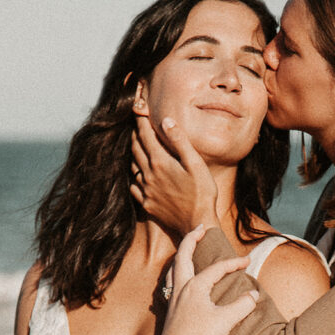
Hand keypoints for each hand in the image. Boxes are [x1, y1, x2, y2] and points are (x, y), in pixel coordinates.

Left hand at [130, 116, 218, 234]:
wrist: (197, 224)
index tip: (139, 109)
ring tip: (137, 144)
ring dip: (133, 152)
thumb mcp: (195, 164)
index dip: (141, 121)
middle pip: (136, 148)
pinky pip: (134, 185)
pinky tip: (139, 173)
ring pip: (133, 165)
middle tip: (137, 124)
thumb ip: (180, 141)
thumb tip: (166, 120)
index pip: (145, 136)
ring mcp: (146, 191)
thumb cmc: (202, 194)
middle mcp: (149, 175)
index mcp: (160, 163)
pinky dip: (134, 174)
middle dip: (135, 133)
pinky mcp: (147, 203)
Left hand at [159, 226, 258, 334]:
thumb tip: (254, 293)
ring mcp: (173, 301)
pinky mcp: (171, 313)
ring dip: (181, 257)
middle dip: (191, 240)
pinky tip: (180, 283)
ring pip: (173, 270)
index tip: (248, 262)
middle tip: (200, 228)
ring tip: (187, 251)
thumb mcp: (227, 320)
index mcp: (194, 286)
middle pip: (183, 256)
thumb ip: (243, 305)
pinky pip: (171, 285)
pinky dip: (176, 276)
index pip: (217, 268)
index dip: (234, 263)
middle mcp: (181, 289)